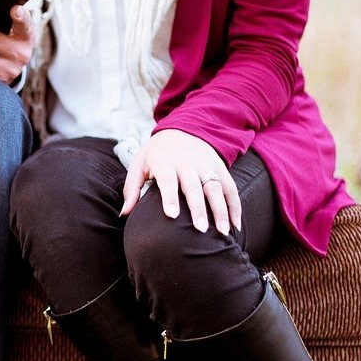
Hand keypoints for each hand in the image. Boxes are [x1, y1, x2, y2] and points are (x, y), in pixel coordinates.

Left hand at [120, 130, 242, 234]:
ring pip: (216, 188)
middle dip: (198, 209)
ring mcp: (206, 165)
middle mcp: (187, 163)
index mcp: (165, 162)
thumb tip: (125, 213)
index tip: (172, 215)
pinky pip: (230, 187)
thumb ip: (131, 188)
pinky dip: (235, 206)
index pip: (168, 180)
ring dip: (221, 210)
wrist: (183, 128)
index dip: (170, 197)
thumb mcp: (139, 163)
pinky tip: (235, 225)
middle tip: (200, 229)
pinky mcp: (220, 167)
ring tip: (222, 231)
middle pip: (194, 187)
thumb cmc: (157, 153)